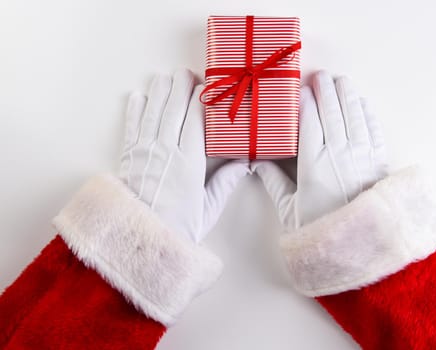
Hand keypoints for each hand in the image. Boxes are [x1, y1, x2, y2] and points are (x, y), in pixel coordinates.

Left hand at [119, 69, 249, 241]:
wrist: (140, 240)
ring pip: (153, 111)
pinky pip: (131, 125)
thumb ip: (226, 182)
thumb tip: (245, 163)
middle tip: (187, 73)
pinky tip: (139, 96)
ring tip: (165, 76)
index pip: (196, 119)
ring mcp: (144, 151)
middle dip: (181, 86)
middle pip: (174, 108)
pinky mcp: (129, 156)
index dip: (201, 99)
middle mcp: (166, 150)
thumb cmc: (177, 227)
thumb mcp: (209, 208)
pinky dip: (135, 109)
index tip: (207, 88)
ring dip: (159, 91)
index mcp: (189, 162)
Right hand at [253, 71, 387, 228]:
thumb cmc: (319, 229)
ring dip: (347, 95)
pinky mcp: (379, 162)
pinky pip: (374, 130)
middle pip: (332, 112)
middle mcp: (339, 154)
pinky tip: (362, 104)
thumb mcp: (290, 209)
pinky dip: (367, 114)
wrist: (357, 245)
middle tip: (320, 75)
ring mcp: (362, 156)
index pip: (308, 122)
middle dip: (326, 90)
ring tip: (341, 81)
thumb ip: (273, 181)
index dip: (304, 102)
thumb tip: (256, 163)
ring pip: (354, 116)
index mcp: (313, 164)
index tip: (300, 89)